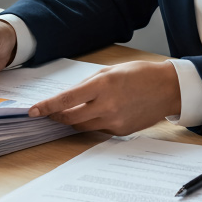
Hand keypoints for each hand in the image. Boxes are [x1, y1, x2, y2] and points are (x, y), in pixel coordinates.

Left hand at [28, 61, 180, 134]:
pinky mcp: (120, 131)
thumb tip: (70, 96)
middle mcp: (107, 105)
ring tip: (68, 113)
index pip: (66, 100)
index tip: (33, 111)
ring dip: (72, 120)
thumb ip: (89, 84)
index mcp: (103, 85)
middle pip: (70, 117)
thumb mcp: (112, 70)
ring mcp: (114, 121)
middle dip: (56, 115)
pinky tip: (96, 114)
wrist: (168, 89)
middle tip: (47, 113)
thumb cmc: (141, 74)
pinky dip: (92, 122)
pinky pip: (98, 129)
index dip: (47, 106)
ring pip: (82, 126)